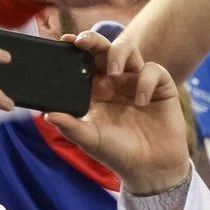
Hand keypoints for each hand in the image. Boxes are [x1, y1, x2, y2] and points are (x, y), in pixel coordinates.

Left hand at [41, 31, 188, 194]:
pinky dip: (146, 81)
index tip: (65, 42)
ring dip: (118, 54)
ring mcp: (139, 82)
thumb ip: (70, 126)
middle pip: (105, 49)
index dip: (76, 49)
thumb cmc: (118, 153)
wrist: (150, 169)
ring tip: (113, 72)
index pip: (85, 62)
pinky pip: (154, 71)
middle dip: (94, 40)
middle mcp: (117, 82)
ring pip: (130, 51)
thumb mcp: (90, 140)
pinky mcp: (162, 88)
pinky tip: (141, 101)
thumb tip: (47, 114)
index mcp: (97, 90)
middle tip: (83, 42)